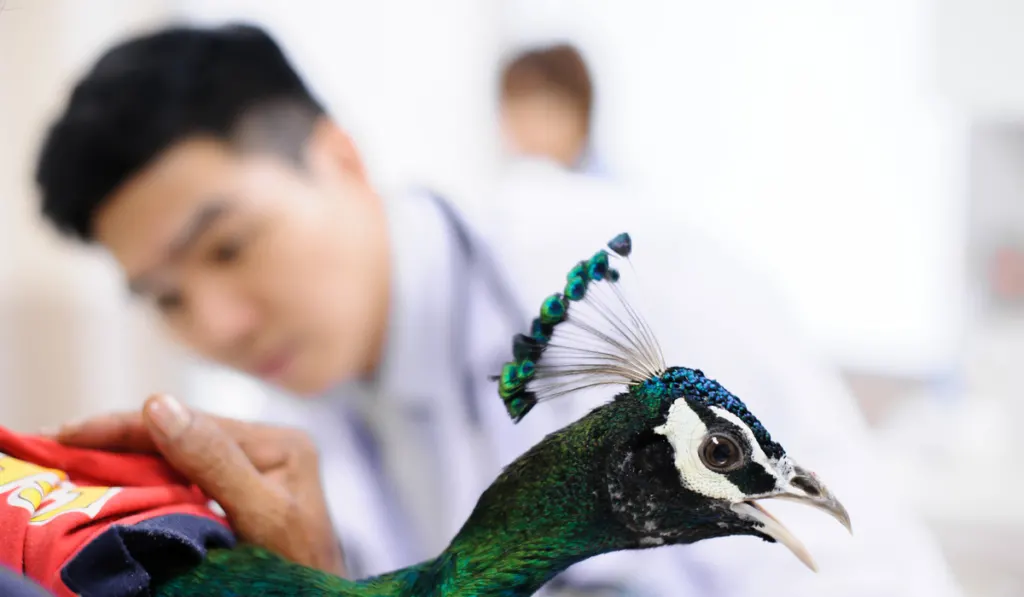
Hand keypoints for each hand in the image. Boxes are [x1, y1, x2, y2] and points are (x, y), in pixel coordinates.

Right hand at [48, 394, 345, 576]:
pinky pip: (186, 476)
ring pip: (180, 453)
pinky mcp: (243, 493)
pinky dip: (147, 477)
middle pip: (183, 432)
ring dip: (130, 456)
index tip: (70, 435)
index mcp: (280, 443)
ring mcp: (257, 469)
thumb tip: (158, 403)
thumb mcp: (260, 514)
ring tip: (77, 456)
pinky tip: (115, 480)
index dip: (127, 426)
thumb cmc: (297, 568)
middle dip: (121, 438)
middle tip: (60, 443)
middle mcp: (270, 447)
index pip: (190, 422)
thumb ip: (215, 461)